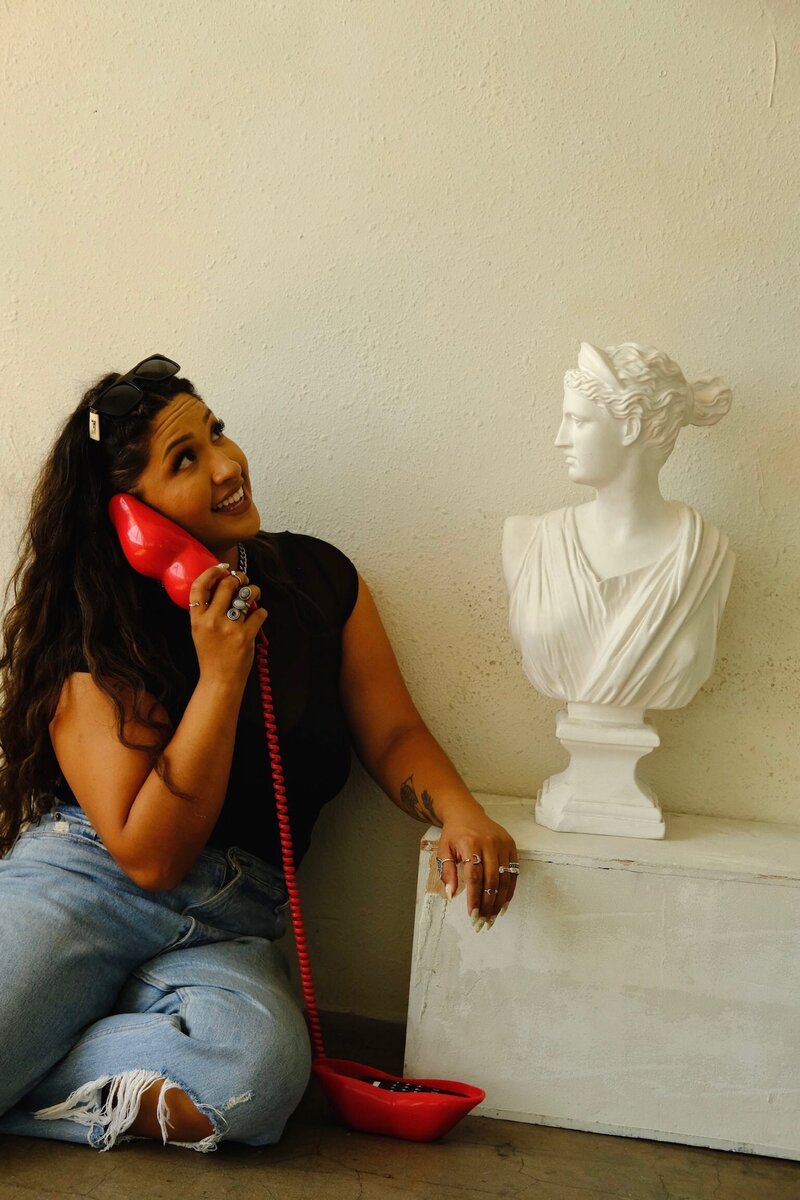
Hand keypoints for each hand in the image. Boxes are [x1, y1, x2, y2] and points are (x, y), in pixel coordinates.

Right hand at [187, 564, 267, 685]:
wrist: (220, 680)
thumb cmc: (211, 654)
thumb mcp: (199, 630)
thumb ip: (206, 610)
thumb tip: (222, 584)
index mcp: (197, 619)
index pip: (200, 587)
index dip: (212, 572)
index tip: (223, 568)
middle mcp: (211, 621)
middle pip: (228, 585)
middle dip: (239, 578)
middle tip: (243, 580)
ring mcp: (229, 628)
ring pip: (247, 595)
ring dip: (254, 591)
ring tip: (255, 594)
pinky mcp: (245, 636)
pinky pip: (260, 613)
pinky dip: (262, 612)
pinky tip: (258, 616)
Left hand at [436, 810, 517, 928]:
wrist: (466, 812)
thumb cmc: (454, 834)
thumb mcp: (443, 850)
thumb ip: (447, 872)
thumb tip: (451, 894)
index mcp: (470, 843)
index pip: (475, 876)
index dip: (475, 898)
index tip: (472, 915)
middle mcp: (489, 843)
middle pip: (492, 880)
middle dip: (488, 904)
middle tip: (483, 922)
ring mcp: (503, 844)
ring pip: (504, 878)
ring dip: (499, 901)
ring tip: (493, 918)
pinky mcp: (512, 845)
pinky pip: (513, 872)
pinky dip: (509, 890)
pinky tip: (503, 904)